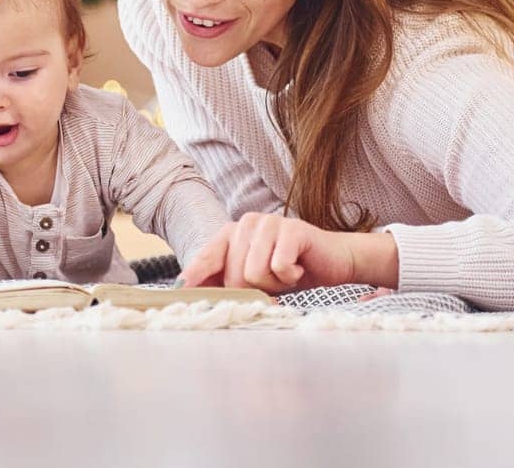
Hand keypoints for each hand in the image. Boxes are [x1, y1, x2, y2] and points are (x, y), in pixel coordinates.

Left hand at [179, 213, 357, 293]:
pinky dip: (291, 276)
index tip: (180, 288)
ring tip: (287, 273)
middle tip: (274, 280)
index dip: (195, 274)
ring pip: (254, 274)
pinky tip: (299, 267)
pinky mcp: (292, 229)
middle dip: (254, 289)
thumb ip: (226, 280)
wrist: (332, 261)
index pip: (208, 256)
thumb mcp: (254, 278)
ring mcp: (270, 222)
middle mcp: (247, 223)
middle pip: (234, 275)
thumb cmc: (289, 270)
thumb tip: (191, 290)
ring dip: (275, 284)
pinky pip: (278, 267)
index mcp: (233, 232)